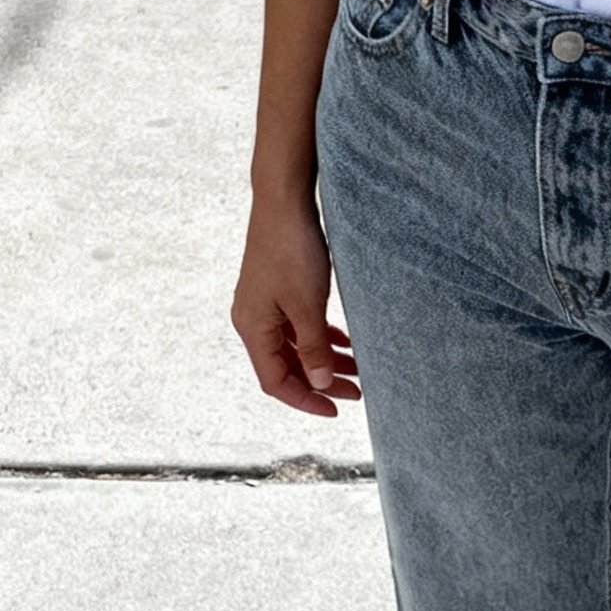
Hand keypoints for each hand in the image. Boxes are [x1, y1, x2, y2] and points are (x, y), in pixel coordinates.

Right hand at [231, 195, 360, 418]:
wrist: (284, 201)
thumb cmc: (292, 250)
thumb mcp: (308, 306)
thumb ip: (314, 348)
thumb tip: (319, 383)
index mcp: (253, 328)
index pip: (276, 381)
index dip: (305, 400)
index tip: (336, 410)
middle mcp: (254, 320)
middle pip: (286, 366)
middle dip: (321, 381)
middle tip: (357, 391)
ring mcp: (265, 304)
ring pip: (296, 345)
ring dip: (325, 359)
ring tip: (358, 368)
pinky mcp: (278, 289)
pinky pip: (299, 325)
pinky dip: (321, 337)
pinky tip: (345, 340)